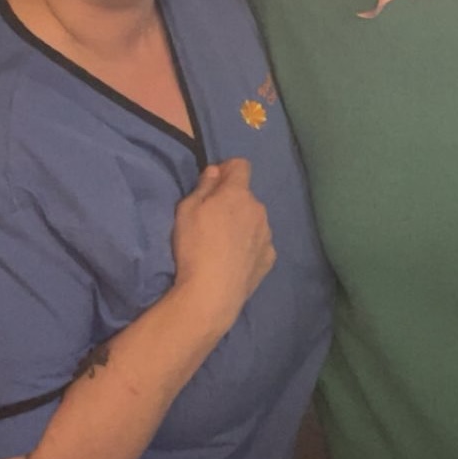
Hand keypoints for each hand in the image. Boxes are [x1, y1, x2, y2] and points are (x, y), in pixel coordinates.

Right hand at [172, 159, 275, 329]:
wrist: (212, 293)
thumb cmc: (194, 246)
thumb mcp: (187, 210)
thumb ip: (204, 186)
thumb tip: (216, 171)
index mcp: (238, 194)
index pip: (241, 165)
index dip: (227, 170)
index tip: (213, 183)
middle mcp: (259, 210)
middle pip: (246, 196)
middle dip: (232, 201)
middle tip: (212, 220)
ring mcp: (267, 235)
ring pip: (255, 220)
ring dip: (243, 223)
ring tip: (223, 244)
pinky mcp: (270, 258)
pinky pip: (260, 243)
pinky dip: (250, 246)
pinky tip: (234, 260)